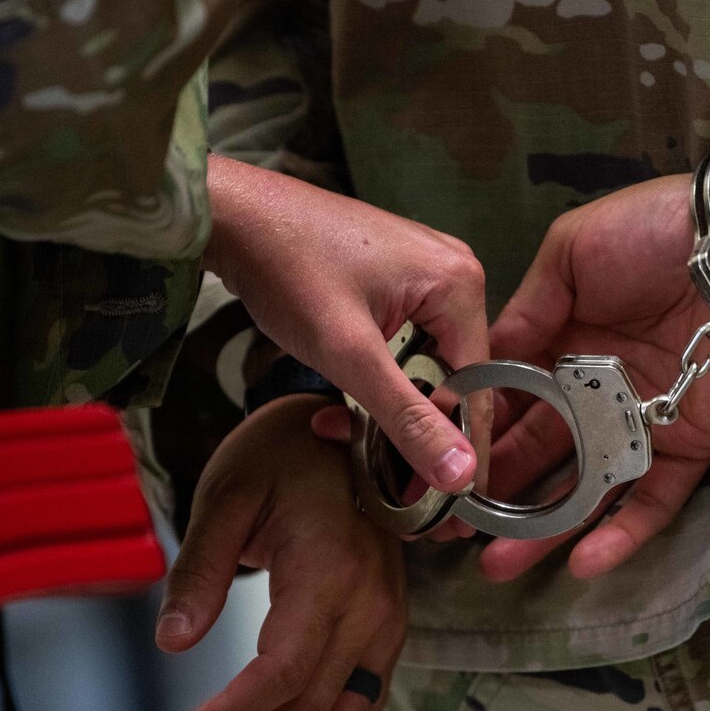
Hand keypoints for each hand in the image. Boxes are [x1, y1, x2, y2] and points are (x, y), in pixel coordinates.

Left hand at [155, 395, 405, 710]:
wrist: (351, 429)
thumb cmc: (282, 454)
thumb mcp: (226, 496)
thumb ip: (199, 573)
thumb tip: (172, 644)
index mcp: (332, 571)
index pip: (285, 674)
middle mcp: (373, 608)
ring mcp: (390, 626)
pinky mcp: (389, 635)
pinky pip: (359, 710)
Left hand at [205, 155, 487, 493]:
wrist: (232, 214)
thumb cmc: (286, 268)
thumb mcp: (349, 355)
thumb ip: (407, 418)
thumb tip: (460, 475)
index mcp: (460, 283)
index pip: (478, 386)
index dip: (456, 445)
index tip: (436, 496)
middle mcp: (454, 272)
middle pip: (452, 376)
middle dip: (411, 423)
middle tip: (377, 467)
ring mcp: (424, 271)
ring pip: (423, 363)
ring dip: (386, 402)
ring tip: (339, 425)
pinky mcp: (395, 277)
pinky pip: (403, 342)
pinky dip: (375, 375)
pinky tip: (340, 396)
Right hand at [479, 159, 709, 579]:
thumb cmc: (653, 236)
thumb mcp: (571, 252)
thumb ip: (527, 309)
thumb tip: (484, 359)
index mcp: (565, 343)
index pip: (512, 400)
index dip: (476, 433)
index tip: (436, 465)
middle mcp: (597, 390)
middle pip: (539, 453)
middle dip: (496, 493)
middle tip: (453, 533)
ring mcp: (641, 424)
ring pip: (584, 489)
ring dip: (543, 529)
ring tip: (496, 565)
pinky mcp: (687, 448)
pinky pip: (650, 501)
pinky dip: (619, 534)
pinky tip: (578, 563)